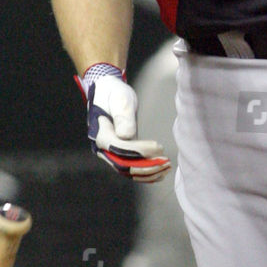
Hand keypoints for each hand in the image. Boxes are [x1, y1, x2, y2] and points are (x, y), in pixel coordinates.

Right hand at [81, 65, 170, 182]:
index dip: (140, 151)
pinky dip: (145, 173)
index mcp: (100, 134)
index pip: (120, 149)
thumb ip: (122, 115)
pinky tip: (161, 172)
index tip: (158, 146)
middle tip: (166, 162)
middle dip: (146, 166)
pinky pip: (130, 169)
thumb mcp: (119, 99)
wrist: (106, 92)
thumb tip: (125, 135)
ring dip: (148, 172)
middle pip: (123, 165)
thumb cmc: (113, 93)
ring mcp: (109, 152)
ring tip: (167, 167)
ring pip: (127, 170)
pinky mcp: (118, 154)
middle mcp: (101, 147)